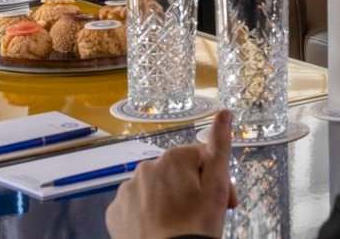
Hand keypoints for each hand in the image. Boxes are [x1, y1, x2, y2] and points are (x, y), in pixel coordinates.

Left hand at [106, 109, 235, 238]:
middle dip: (191, 189)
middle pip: (176, 173)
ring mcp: (126, 191)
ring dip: (167, 200)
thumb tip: (224, 112)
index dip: (216, 179)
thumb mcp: (217, 185)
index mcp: (173, 157)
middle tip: (202, 214)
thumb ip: (219, 145)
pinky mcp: (114, 213)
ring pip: (154, 188)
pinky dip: (146, 213)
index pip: (202, 158)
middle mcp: (145, 168)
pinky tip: (158, 227)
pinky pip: (134, 206)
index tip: (225, 202)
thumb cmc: (197, 223)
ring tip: (179, 222)